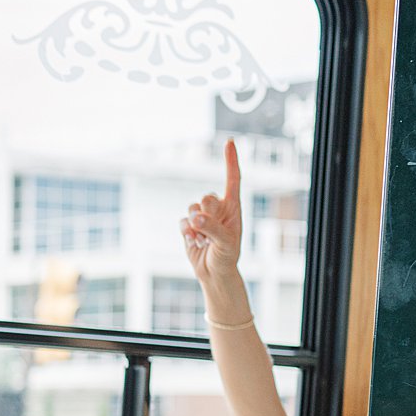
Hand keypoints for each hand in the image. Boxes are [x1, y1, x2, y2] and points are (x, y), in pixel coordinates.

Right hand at [180, 139, 243, 285]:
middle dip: (206, 213)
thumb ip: (212, 227)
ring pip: (192, 208)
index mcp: (233, 207)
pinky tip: (195, 242)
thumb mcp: (226, 243)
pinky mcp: (189, 227)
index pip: (233, 178)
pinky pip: (182, 221)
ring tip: (204, 240)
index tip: (229, 142)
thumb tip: (194, 217)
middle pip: (207, 197)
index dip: (231, 160)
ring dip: (195, 225)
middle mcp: (218, 209)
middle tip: (210, 228)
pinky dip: (186, 232)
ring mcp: (202, 217)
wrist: (214, 273)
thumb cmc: (227, 256)